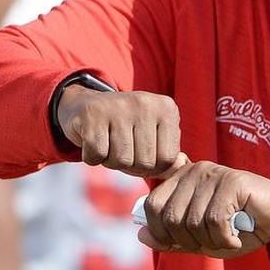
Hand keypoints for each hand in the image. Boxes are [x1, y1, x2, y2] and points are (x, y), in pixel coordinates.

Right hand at [57, 85, 183, 176]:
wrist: (87, 105)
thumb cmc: (126, 128)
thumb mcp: (154, 136)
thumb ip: (169, 155)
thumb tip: (182, 166)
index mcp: (166, 108)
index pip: (167, 159)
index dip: (153, 166)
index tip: (142, 151)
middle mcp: (145, 103)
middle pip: (145, 163)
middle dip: (131, 166)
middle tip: (121, 147)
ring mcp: (118, 106)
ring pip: (121, 161)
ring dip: (111, 161)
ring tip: (108, 142)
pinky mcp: (92, 114)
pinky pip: (97, 155)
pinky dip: (92, 157)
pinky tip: (94, 140)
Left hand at [139, 161, 269, 257]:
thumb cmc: (240, 227)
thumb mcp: (202, 239)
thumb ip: (172, 238)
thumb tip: (141, 236)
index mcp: (181, 180)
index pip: (152, 207)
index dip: (162, 234)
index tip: (185, 244)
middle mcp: (194, 171)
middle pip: (170, 217)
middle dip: (189, 242)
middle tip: (211, 244)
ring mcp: (213, 174)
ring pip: (193, 221)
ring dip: (211, 242)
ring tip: (227, 239)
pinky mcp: (232, 181)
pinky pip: (215, 220)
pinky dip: (225, 238)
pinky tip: (236, 237)